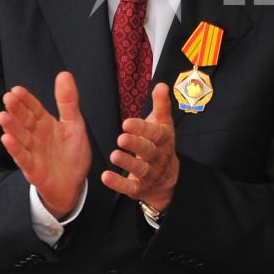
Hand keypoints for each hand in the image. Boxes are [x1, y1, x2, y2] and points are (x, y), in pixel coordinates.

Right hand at [0, 72, 91, 217]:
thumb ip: (68, 101)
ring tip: (2, 116)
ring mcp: (32, 151)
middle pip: (24, 120)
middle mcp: (35, 135)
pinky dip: (14, 148)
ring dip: (11, 127)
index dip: (26, 99)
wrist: (74, 184)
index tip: (17, 89)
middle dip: (16, 109)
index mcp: (45, 123)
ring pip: (19, 137)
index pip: (33, 108)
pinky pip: (22, 157)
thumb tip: (64, 74)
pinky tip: (7, 139)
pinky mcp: (32, 168)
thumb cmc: (73, 154)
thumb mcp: (75, 124)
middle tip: (8, 97)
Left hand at [104, 82, 179, 213]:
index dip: (142, 128)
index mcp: (164, 139)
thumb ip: (161, 105)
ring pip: (141, 169)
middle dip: (136, 144)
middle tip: (121, 138)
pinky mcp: (140, 188)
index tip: (127, 122)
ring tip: (114, 155)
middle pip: (149, 151)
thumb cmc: (160, 145)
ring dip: (127, 163)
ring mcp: (150, 174)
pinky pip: (130, 188)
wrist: (167, 179)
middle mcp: (159, 157)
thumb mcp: (163, 125)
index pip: (155, 133)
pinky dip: (118, 183)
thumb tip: (161, 84)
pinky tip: (105, 177)